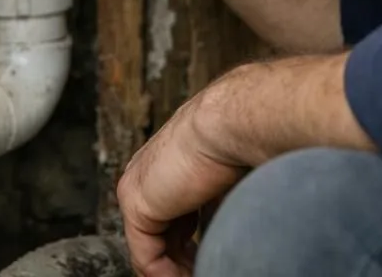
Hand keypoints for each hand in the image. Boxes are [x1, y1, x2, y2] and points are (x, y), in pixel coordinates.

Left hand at [117, 85, 245, 276]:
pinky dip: (168, 276)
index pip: (175, 221)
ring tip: (204, 275)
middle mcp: (150, 175)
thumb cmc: (245, 141)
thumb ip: (218, 210)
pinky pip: (146, 257)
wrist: (233, 120)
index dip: (193, 249)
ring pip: (153, 250)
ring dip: (179, 272)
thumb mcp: (230, 184)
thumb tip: (226, 240)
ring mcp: (138, 187)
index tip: (213, 262)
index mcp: (172, 167)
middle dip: (185, 262)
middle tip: (208, 272)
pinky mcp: (136, 201)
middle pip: (162, 237)